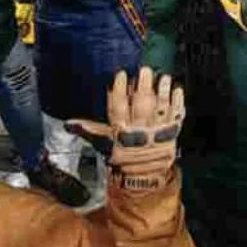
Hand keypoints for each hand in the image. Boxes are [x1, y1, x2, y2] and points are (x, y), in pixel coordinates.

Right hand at [66, 67, 183, 191]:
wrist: (143, 176)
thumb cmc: (122, 155)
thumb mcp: (104, 143)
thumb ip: (89, 129)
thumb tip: (68, 123)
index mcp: (121, 130)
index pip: (118, 107)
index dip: (119, 90)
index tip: (121, 74)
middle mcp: (139, 129)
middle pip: (141, 105)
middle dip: (143, 86)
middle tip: (145, 70)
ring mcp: (157, 131)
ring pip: (160, 108)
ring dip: (163, 92)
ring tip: (163, 77)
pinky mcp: (172, 133)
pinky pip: (176, 116)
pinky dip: (177, 102)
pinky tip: (177, 89)